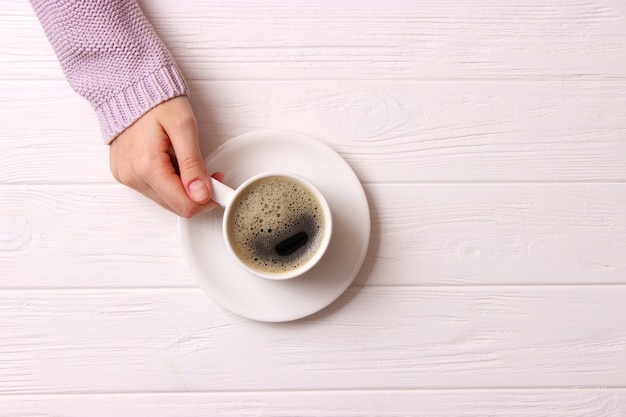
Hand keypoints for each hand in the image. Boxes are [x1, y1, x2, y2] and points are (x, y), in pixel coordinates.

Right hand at [109, 96, 221, 217]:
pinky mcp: (124, 175)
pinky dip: (168, 182)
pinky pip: (153, 191)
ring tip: (186, 162)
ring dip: (183, 188)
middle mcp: (132, 176)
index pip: (185, 205)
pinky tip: (170, 162)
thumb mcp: (184, 127)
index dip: (208, 199)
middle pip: (175, 206)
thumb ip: (193, 163)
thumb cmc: (157, 101)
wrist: (130, 88)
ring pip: (165, 201)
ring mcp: (126, 177)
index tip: (219, 185)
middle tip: (208, 173)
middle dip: (197, 194)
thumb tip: (202, 194)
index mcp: (147, 166)